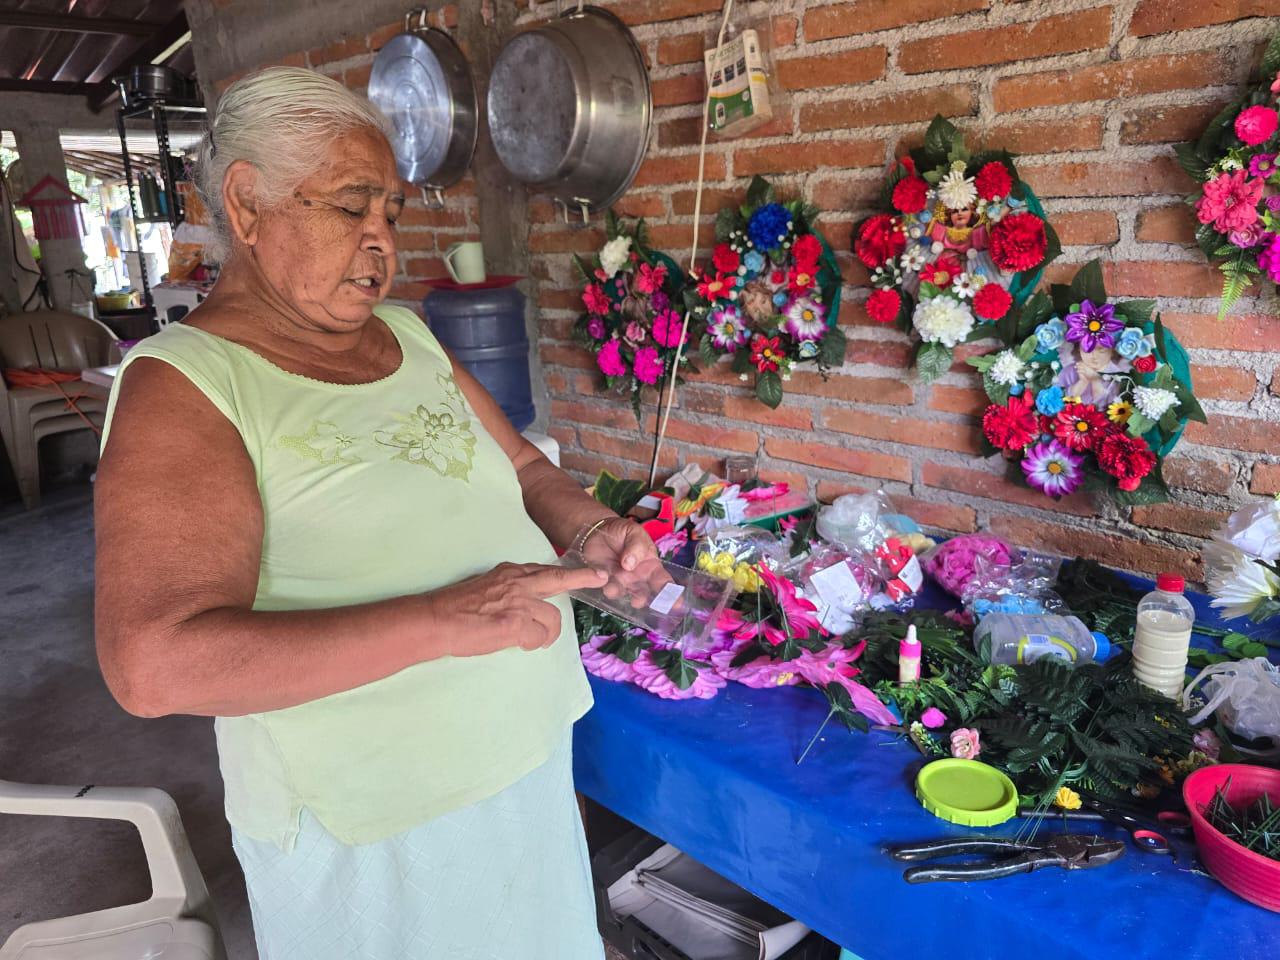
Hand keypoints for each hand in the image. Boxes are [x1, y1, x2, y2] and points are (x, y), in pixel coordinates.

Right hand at [428, 562, 606, 655]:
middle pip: (558, 579)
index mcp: (509, 573)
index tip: (585, 571)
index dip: (565, 574)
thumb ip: (507, 591)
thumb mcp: (484, 588)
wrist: (436, 620)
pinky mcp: (516, 623)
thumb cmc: (454, 609)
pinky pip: (538, 636)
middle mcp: (517, 583)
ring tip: (532, 640)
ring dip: (546, 633)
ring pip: (552, 618)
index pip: (543, 570)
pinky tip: (519, 644)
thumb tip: (522, 605)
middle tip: (599, 578)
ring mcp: (519, 602)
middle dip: (582, 578)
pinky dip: (532, 643)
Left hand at [579, 517, 668, 607]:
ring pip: (621, 594)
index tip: (676, 604)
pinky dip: (602, 583)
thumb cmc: (624, 533)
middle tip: (637, 601)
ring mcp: (620, 581)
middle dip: (641, 600)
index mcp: (651, 567)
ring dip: (617, 592)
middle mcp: (637, 579)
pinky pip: (603, 587)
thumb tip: (629, 564)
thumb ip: (636, 546)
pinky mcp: (603, 581)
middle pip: (643, 595)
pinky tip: (601, 574)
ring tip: (612, 587)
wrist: (599, 530)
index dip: (671, 594)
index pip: (664, 582)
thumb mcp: (634, 532)